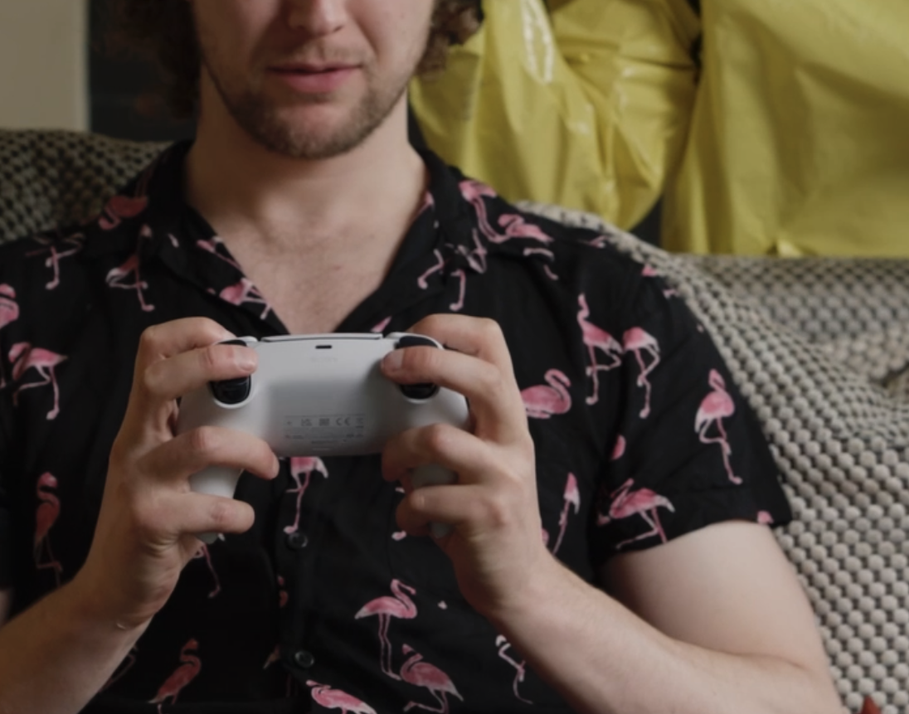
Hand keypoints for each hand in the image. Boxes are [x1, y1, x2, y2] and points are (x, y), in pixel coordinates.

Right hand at [68, 321, 276, 630]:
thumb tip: (255, 407)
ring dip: (249, 450)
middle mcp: (132, 444)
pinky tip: (240, 520)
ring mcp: (138, 482)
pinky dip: (240, 514)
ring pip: (200, 443)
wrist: (112, 588)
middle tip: (251, 367)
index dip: (192, 333)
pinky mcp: (150, 522)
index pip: (150, 351)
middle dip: (211, 361)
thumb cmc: (153, 520)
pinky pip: (211, 508)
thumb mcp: (165, 467)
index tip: (234, 342)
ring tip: (268, 466)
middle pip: (160, 379)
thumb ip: (193, 435)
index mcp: (140, 423)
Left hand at [379, 314, 559, 623]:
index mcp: (508, 417)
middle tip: (389, 370)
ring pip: (437, 439)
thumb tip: (393, 395)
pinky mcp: (487, 515)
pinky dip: (404, 511)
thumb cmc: (484, 512)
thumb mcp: (478, 458)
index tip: (410, 336)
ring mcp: (505, 477)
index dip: (449, 327)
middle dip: (428, 362)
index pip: (493, 344)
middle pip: (482, 377)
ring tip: (391, 470)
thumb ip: (451, 425)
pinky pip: (424, 498)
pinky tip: (412, 521)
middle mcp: (515, 440)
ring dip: (397, 453)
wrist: (519, 581)